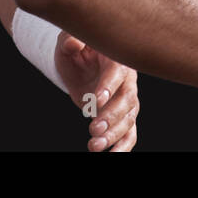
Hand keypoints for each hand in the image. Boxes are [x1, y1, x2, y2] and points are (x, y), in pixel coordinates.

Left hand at [54, 30, 138, 150]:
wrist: (80, 61)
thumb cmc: (76, 49)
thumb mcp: (68, 42)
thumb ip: (70, 41)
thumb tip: (73, 43)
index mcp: (116, 59)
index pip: (117, 73)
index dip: (108, 87)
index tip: (95, 100)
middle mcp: (127, 80)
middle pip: (127, 100)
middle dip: (111, 116)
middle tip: (93, 128)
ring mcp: (127, 99)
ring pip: (128, 119)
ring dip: (114, 134)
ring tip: (94, 145)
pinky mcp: (123, 116)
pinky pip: (130, 132)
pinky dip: (124, 146)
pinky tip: (113, 156)